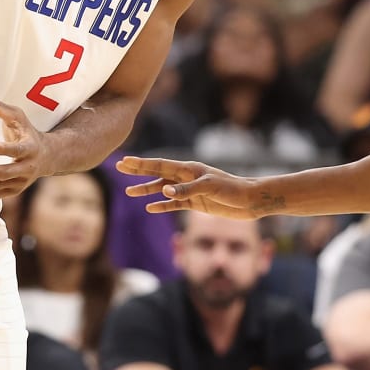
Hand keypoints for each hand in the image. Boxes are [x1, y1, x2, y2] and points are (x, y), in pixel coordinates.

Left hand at [0, 95, 52, 201]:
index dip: (3, 149)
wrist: (47, 156)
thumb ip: (0, 107)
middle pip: (4, 173)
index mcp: (31, 149)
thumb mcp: (18, 117)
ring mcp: (20, 182)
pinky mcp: (12, 190)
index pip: (17, 151)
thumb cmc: (28, 133)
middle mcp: (27, 169)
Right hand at [117, 156, 267, 218]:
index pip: (160, 165)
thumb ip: (186, 190)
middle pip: (157, 173)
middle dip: (138, 171)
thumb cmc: (232, 190)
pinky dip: (162, 206)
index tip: (124, 161)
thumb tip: (165, 191)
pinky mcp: (196, 203)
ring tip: (129, 192)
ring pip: (163, 189)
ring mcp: (190, 190)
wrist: (250, 201)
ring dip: (146, 190)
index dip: (141, 164)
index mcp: (189, 169)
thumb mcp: (209, 188)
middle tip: (119, 168)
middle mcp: (187, 177)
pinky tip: (151, 208)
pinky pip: (174, 204)